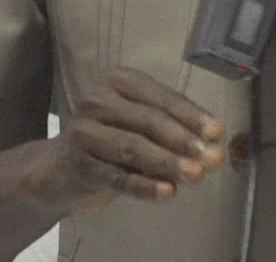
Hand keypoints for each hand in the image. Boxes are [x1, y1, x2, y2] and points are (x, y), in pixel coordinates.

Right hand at [18, 68, 223, 213]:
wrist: (58, 170)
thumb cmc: (112, 141)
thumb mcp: (141, 126)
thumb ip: (176, 131)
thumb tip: (215, 145)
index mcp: (121, 82)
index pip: (161, 97)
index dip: (192, 115)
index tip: (217, 133)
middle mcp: (99, 100)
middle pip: (149, 120)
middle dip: (184, 140)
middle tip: (211, 159)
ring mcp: (85, 132)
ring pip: (132, 147)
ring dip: (167, 162)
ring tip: (195, 176)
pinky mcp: (79, 165)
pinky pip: (117, 177)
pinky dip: (144, 186)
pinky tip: (167, 193)